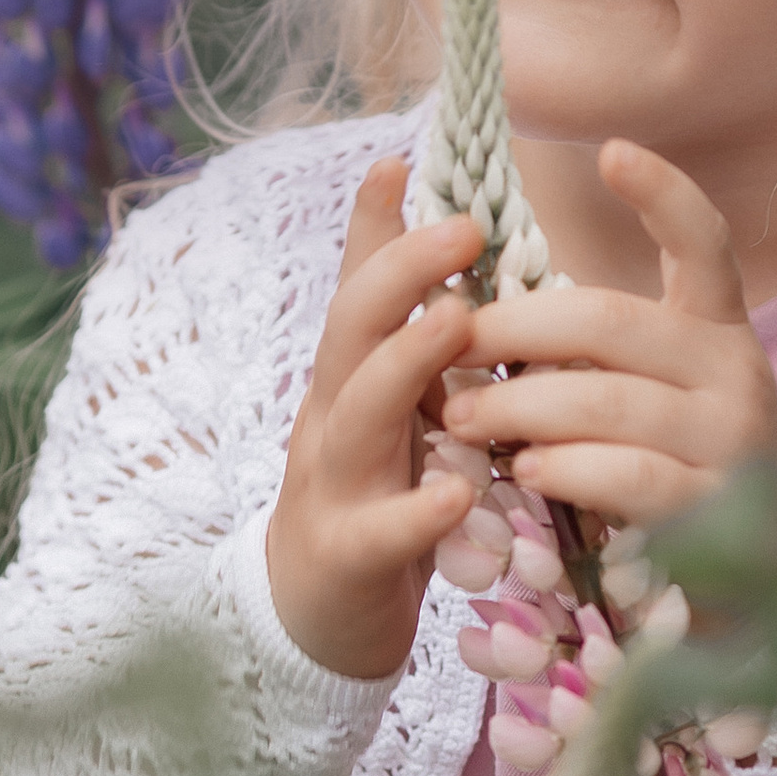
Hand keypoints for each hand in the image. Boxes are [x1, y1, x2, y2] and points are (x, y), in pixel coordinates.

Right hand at [266, 162, 483, 676]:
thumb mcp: (384, 400)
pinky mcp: (350, 559)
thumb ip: (399, 318)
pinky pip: (381, 532)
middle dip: (399, 275)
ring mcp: (335, 487)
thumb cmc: (369, 490)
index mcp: (351, 376)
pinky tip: (462, 491)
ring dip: (405, 367)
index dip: (376, 227)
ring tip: (456, 324)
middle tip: (463, 227)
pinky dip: (419, 511)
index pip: (358, 287)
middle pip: (350, 333)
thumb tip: (412, 206)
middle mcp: (334, 419)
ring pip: (359, 417)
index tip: (402, 158)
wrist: (313, 617)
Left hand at [443, 141, 776, 566]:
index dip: (664, 194)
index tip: (612, 151)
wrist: (761, 561)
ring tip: (460, 418)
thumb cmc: (676, 451)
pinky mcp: (718, 510)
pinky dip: (568, 469)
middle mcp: (734, 369)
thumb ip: (594, 338)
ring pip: (610, 402)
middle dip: (513, 329)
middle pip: (611, 322)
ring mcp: (732, 440)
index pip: (704, 241)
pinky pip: (631, 477)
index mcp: (716, 323)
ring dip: (519, 407)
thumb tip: (475, 284)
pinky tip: (525, 471)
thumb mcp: (653, 380)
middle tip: (447, 341)